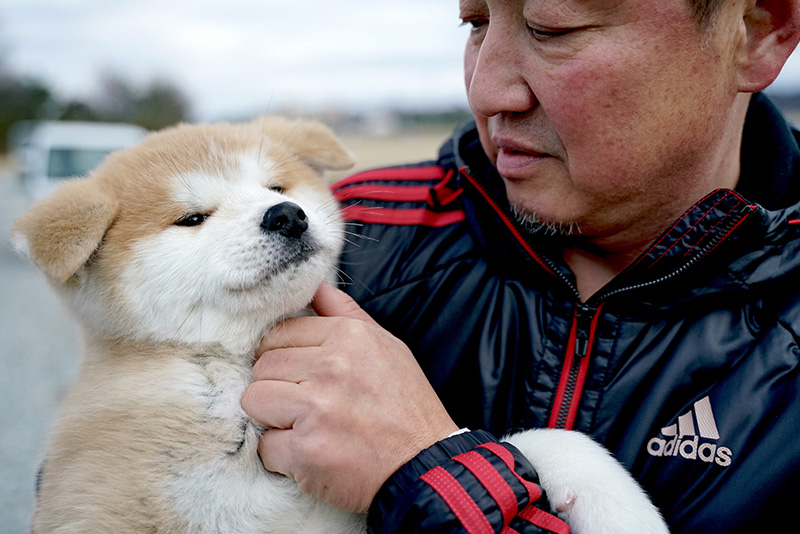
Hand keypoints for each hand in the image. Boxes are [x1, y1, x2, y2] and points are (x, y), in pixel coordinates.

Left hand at [241, 282, 458, 512]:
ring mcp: (316, 410)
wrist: (425, 465)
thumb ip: (346, 313)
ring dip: (274, 418)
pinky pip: (265, 446)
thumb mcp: (387, 346)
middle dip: (278, 387)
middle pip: (263, 367)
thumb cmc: (407, 406)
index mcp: (348, 336)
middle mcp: (331, 367)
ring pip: (254, 400)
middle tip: (308, 406)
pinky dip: (283, 457)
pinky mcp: (306, 451)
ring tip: (307, 427)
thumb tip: (315, 285)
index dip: (285, 358)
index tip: (302, 377)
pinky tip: (312, 454)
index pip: (280, 333)